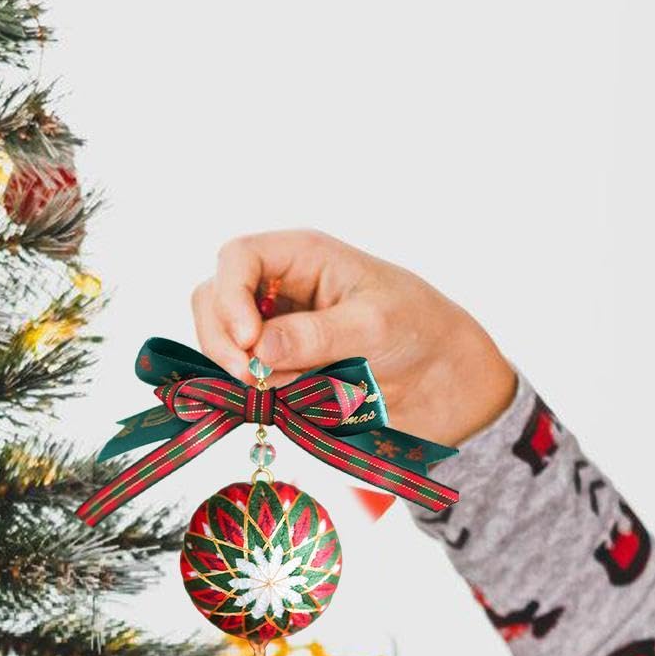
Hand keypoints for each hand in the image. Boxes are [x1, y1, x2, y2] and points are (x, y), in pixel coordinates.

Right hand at [190, 230, 516, 447]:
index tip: (250, 342)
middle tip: (252, 378)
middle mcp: (277, 288)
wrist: (441, 380)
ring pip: (220, 342)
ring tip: (285, 389)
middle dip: (223, 339)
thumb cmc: (418, 330)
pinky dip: (253, 392)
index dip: (230, 297)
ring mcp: (271, 330)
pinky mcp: (274, 369)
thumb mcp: (373, 326)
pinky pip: (240, 377)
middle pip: (212, 299)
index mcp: (301, 257)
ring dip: (238, 369)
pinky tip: (287, 398)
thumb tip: (259, 349)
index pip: (237, 259)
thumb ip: (315, 336)